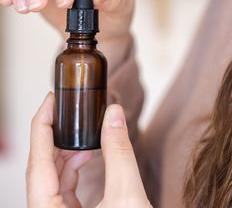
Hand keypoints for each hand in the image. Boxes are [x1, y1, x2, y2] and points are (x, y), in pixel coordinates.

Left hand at [26, 93, 150, 207]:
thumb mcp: (127, 196)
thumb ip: (119, 152)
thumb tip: (114, 115)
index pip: (37, 163)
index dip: (41, 127)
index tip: (50, 101)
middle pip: (41, 169)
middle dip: (55, 136)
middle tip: (67, 109)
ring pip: (52, 179)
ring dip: (66, 152)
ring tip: (82, 131)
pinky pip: (63, 188)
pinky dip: (74, 167)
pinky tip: (87, 155)